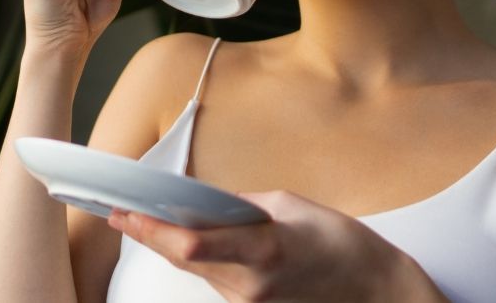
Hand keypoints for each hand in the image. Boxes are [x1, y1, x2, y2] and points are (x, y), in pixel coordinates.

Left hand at [108, 190, 442, 301]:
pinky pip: (215, 282)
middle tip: (122, 213)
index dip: (150, 230)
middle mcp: (249, 286)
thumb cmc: (342, 245)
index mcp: (262, 252)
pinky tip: (194, 242)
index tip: (125, 212)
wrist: (374, 292)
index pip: (190, 245)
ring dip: (174, 248)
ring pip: (196, 272)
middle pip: (182, 260)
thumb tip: (206, 202)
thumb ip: (243, 206)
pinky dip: (200, 261)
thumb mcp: (292, 207)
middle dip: (149, 236)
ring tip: (150, 221)